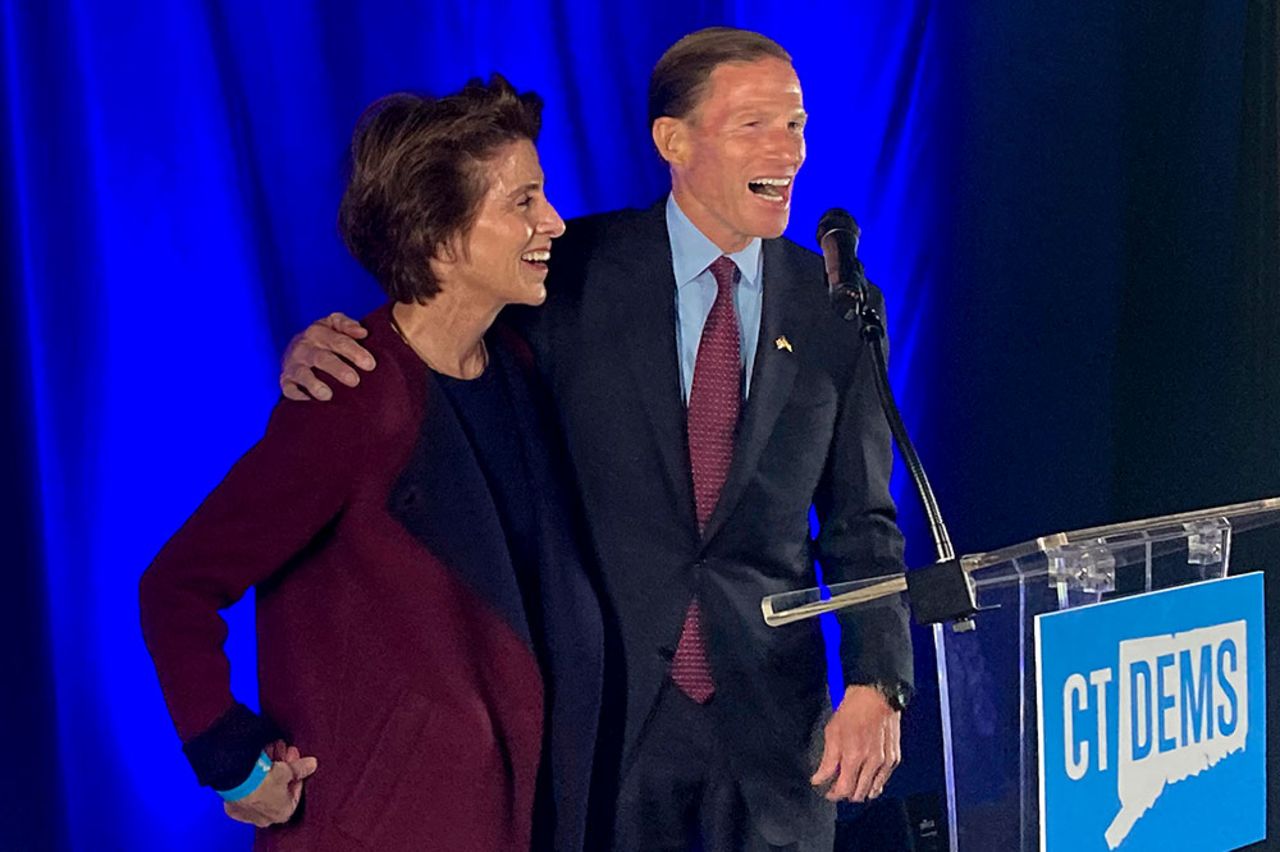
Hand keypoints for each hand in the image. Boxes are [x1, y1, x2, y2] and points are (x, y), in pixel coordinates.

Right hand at [222, 741, 317, 827]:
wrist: (236, 783)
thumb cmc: (263, 782)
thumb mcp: (288, 771)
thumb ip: (301, 769)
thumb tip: (311, 764)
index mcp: (283, 814)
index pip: (295, 792)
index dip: (297, 773)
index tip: (296, 761)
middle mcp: (265, 818)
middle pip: (278, 789)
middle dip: (283, 768)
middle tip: (284, 752)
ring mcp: (247, 813)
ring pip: (262, 788)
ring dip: (268, 768)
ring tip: (271, 749)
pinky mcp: (233, 806)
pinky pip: (246, 789)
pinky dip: (252, 776)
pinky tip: (255, 760)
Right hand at [280, 312, 375, 400]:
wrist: (296, 347)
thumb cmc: (324, 338)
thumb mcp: (334, 324)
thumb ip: (348, 325)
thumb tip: (363, 332)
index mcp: (318, 331)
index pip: (338, 341)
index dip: (355, 352)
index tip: (370, 365)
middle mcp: (303, 347)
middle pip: (322, 358)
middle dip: (338, 369)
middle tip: (354, 381)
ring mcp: (293, 364)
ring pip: (303, 374)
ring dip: (314, 385)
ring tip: (328, 395)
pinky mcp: (285, 380)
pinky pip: (289, 389)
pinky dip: (297, 396)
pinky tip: (310, 402)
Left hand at [810, 685, 900, 802]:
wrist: (877, 695)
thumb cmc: (854, 709)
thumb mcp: (833, 731)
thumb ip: (828, 760)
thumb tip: (819, 778)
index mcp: (854, 757)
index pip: (844, 790)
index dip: (834, 794)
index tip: (827, 791)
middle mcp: (871, 763)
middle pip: (858, 794)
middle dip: (846, 794)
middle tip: (837, 787)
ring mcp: (885, 761)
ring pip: (873, 790)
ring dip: (861, 790)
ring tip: (851, 783)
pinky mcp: (894, 758)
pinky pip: (884, 779)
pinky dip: (874, 782)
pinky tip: (867, 777)